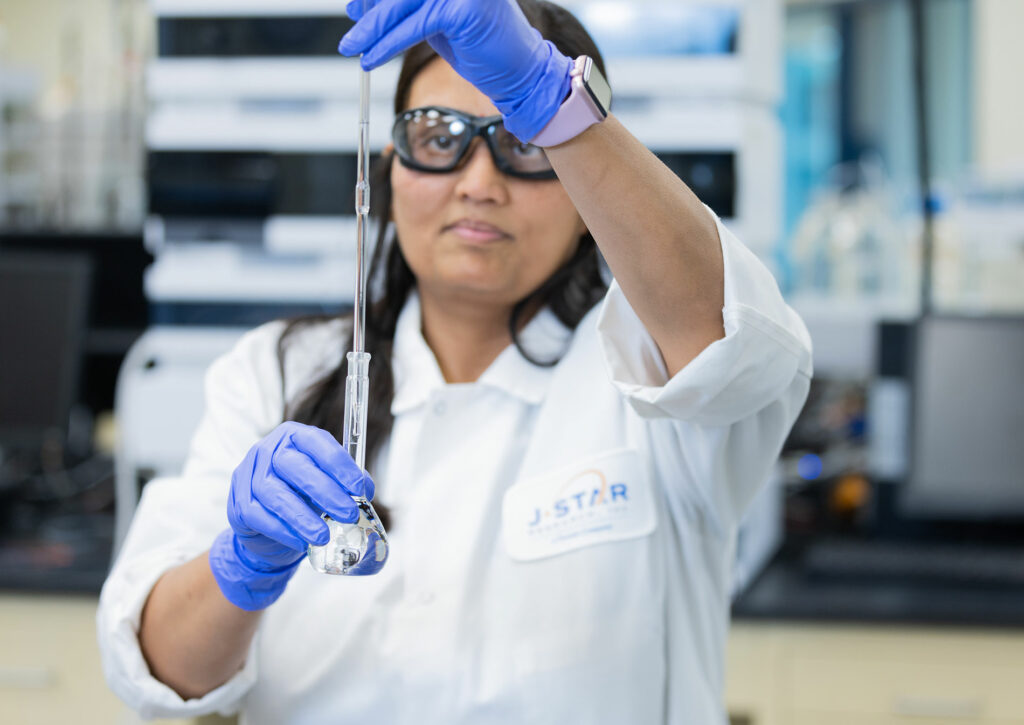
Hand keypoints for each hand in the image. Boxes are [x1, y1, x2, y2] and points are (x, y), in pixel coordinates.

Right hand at [209, 422, 372, 609]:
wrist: (267, 525)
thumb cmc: (301, 495)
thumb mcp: (326, 482)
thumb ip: (345, 482)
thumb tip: (365, 490)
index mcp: (294, 437)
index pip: (317, 442)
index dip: (339, 464)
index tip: (359, 488)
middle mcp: (268, 450)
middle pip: (295, 467)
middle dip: (325, 492)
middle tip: (348, 514)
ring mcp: (248, 475)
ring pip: (275, 494)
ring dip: (302, 517)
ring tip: (324, 535)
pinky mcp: (238, 503)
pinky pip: (259, 517)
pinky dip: (283, 531)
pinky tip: (301, 542)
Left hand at [339, 0, 571, 141]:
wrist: (522, 75)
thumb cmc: (483, 49)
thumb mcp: (437, 22)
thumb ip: (407, 8)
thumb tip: (362, 4)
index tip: (355, 5)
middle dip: (372, 7)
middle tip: (350, 24)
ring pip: (403, 5)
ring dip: (373, 29)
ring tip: (352, 46)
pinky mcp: (463, 8)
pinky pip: (415, 25)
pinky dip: (388, 43)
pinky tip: (371, 58)